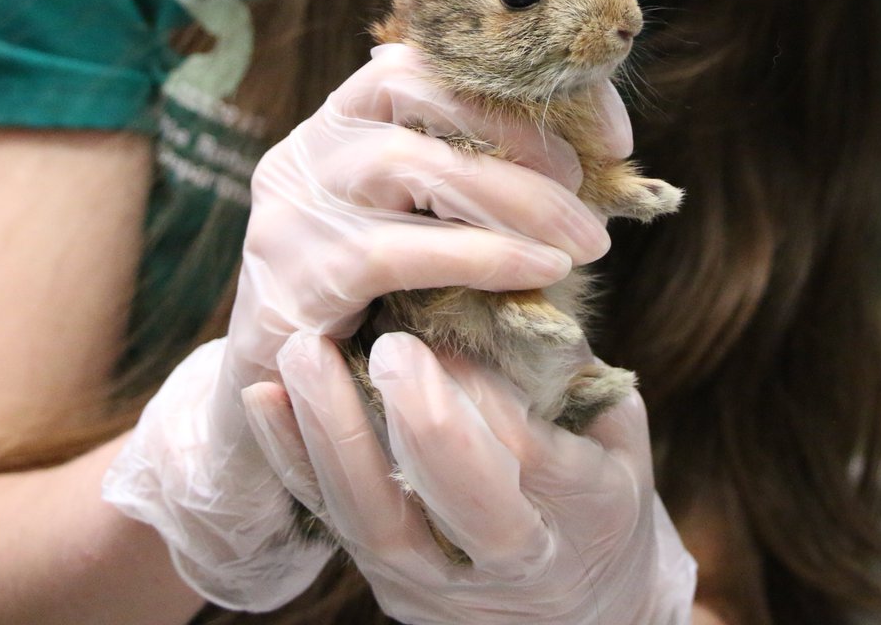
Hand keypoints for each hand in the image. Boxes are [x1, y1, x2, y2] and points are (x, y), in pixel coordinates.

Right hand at [103, 44, 615, 609]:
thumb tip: (593, 148)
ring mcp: (293, 211)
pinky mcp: (294, 281)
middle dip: (522, 140)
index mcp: (346, 120)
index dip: (521, 89)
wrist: (286, 401)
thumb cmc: (379, 299)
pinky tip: (541, 270)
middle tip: (591, 187)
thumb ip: (481, 176)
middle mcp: (310, 149)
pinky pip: (402, 251)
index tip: (604, 133)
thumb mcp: (427, 222)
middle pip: (422, 102)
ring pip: (412, 164)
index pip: (429, 62)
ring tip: (585, 239)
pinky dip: (484, 256)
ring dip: (515, 198)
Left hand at [244, 330, 697, 624]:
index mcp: (591, 514)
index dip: (491, 395)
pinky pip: (332, 522)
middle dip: (424, 425)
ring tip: (305, 354)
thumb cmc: (601, 486)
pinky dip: (294, 459)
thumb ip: (572, 371)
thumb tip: (509, 287)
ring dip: (333, 434)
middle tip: (391, 347)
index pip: (533, 457)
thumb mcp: (614, 429)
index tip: (462, 324)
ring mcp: (441, 585)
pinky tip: (266, 397)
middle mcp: (516, 566)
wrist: (583, 609)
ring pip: (377, 523)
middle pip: (463, 506)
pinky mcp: (388, 582)